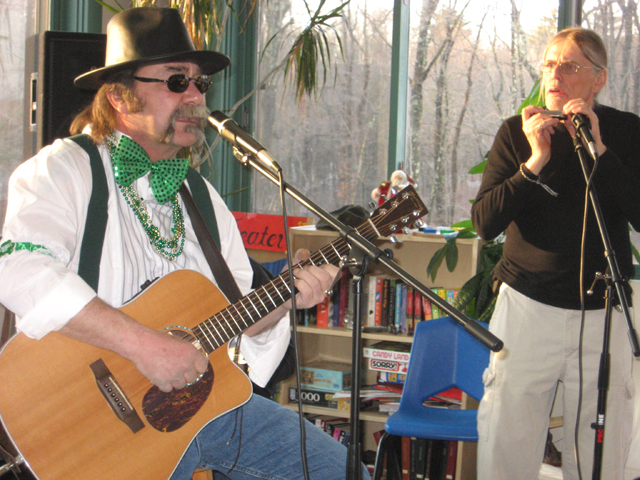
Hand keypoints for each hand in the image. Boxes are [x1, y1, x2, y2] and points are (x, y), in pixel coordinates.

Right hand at [61, 297, 208, 392]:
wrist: (142, 344)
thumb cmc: (157, 340)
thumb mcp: (178, 342)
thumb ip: (186, 354)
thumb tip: (192, 364)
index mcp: (192, 353)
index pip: (202, 367)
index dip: (197, 368)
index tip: (194, 369)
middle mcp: (186, 365)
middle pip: (191, 378)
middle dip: (185, 375)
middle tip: (177, 370)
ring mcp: (175, 374)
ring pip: (180, 385)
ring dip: (174, 381)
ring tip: (167, 371)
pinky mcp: (163, 382)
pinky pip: (168, 389)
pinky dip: (164, 385)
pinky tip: (160, 376)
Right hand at [521, 105, 561, 174]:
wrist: (541, 153)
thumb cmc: (542, 141)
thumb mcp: (541, 129)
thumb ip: (542, 121)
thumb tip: (550, 113)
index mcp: (525, 124)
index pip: (525, 110)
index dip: (533, 107)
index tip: (541, 110)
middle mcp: (525, 126)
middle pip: (537, 113)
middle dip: (547, 115)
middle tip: (554, 119)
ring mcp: (529, 129)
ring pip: (541, 117)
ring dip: (551, 119)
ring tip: (556, 123)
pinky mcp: (535, 132)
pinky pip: (544, 123)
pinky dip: (552, 122)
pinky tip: (555, 123)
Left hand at [561, 99, 605, 155]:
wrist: (591, 145)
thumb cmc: (582, 136)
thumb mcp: (572, 127)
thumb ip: (568, 121)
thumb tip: (564, 115)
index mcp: (584, 113)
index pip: (577, 102)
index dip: (570, 104)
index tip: (564, 109)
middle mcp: (588, 113)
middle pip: (580, 101)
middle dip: (571, 104)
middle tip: (565, 110)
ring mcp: (592, 115)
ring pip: (583, 104)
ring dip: (573, 106)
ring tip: (568, 111)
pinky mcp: (594, 119)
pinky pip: (587, 111)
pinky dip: (580, 109)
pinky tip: (574, 111)